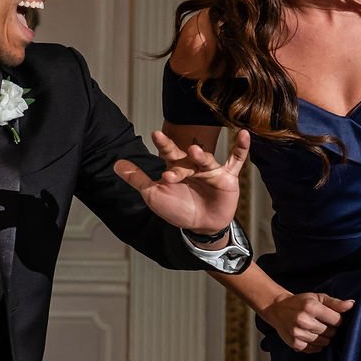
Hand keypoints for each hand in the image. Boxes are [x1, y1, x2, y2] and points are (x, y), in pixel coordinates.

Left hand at [114, 129, 249, 234]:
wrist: (201, 227)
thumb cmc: (177, 209)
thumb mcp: (154, 194)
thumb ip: (138, 179)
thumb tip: (116, 164)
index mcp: (176, 167)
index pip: (168, 153)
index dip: (163, 144)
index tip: (156, 134)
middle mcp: (193, 166)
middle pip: (187, 157)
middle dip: (180, 158)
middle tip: (175, 161)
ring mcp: (211, 170)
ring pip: (207, 159)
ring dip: (202, 155)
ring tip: (195, 152)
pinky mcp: (227, 177)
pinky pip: (236, 160)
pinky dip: (241, 148)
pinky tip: (245, 135)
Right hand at [258, 290, 355, 352]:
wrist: (278, 308)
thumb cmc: (301, 302)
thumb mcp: (318, 298)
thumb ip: (335, 303)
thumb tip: (352, 305)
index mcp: (311, 307)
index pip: (336, 320)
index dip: (337, 319)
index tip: (332, 317)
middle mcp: (303, 321)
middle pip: (331, 332)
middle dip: (331, 329)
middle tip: (324, 323)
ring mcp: (298, 333)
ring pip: (324, 342)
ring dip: (324, 337)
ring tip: (318, 329)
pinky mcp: (295, 344)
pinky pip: (314, 349)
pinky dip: (316, 345)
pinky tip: (312, 337)